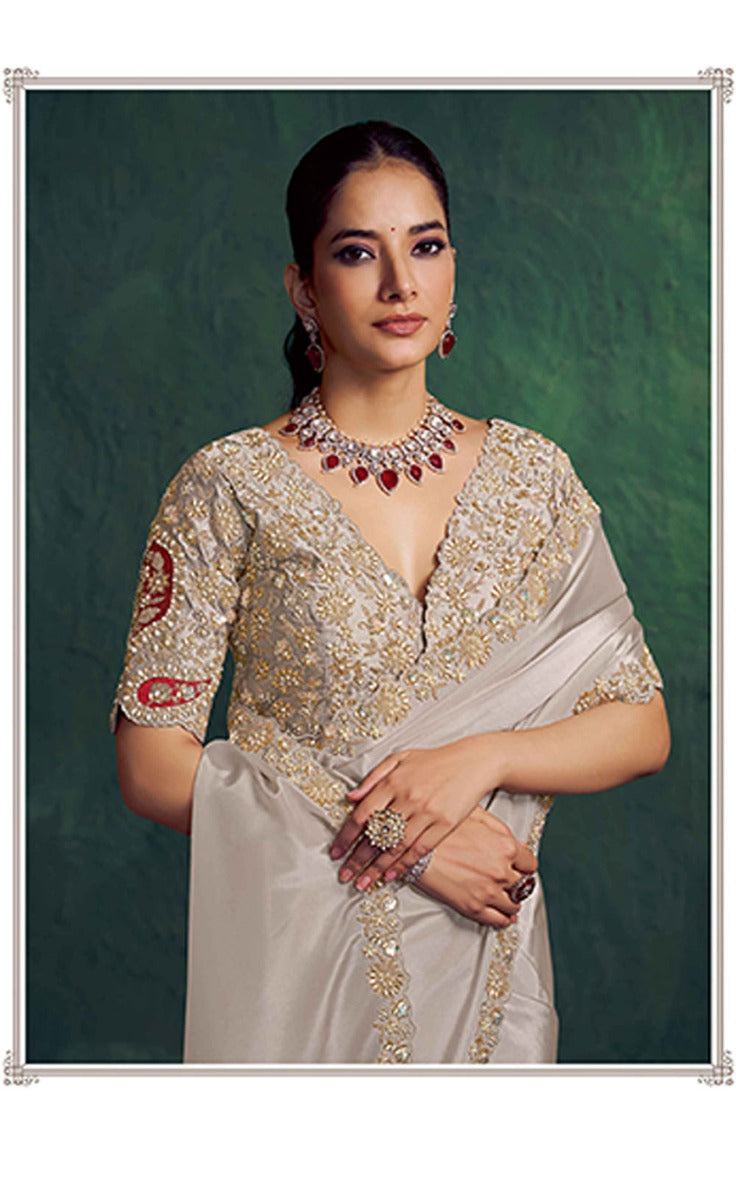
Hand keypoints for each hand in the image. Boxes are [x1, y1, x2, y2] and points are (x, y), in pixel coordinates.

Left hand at [329, 737, 502, 890]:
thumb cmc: (435, 760)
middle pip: (376, 835)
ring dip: (376, 868)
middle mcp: (407, 798)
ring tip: (363, 882)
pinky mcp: (444, 824)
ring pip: (395, 847)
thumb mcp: (400, 758)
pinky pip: (419, 849)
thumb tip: (350, 798)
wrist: (472, 761)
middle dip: (357, 859)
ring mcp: (426, 813)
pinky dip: (403, 864)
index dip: (346, 837)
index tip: (336, 853)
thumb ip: (373, 777)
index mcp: (393, 782)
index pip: (362, 815)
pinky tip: (390, 875)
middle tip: (345, 875)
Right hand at [414, 808, 537, 926]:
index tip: (521, 868)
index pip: (530, 864)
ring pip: (514, 904)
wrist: (414, 846)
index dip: (525, 866)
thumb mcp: (475, 815)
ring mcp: (488, 890)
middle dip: (519, 884)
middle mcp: (501, 870)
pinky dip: (503, 920)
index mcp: (505, 846)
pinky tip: (503, 917)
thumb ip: (499, 828)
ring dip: (512, 902)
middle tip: (513, 883)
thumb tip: (513, 841)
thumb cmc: (441, 828)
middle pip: (524, 885)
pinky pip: (497, 920)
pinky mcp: (473, 906)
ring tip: (507, 899)